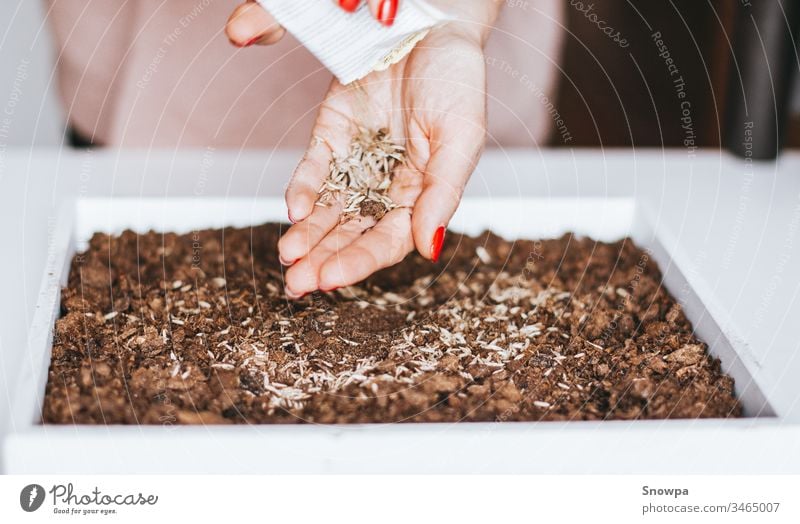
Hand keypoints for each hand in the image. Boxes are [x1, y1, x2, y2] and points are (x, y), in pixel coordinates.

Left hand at [225, 2, 500, 297]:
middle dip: (324, 259)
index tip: (332, 280)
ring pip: (328, 210)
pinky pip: (315, 169)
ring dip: (307, 235)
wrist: (430, 27)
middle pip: (351, 233)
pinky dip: (303, 190)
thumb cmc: (458, 81)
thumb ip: (444, 194)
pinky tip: (294, 209)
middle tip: (297, 285)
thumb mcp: (462, 139)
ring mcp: (358, 163)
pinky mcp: (333, 136)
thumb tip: (429, 250)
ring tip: (286, 257)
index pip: (387, 241)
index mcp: (421, 195)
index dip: (360, 262)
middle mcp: (386, 187)